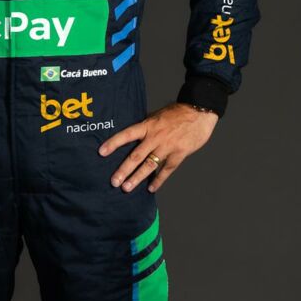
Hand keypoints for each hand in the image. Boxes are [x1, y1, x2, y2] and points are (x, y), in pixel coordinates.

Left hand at [98, 102, 218, 192]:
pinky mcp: (179, 154)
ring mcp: (167, 147)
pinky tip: (150, 188)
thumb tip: (133, 131)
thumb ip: (146, 125)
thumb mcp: (157, 114)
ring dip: (137, 178)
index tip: (102, 152)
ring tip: (127, 188)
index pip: (127, 135)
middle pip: (136, 155)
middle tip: (114, 181)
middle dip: (124, 169)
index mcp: (148, 125)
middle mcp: (155, 137)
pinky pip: (166, 170)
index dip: (114, 143)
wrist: (199, 112)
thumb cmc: (177, 112)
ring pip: (149, 165)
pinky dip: (158, 180)